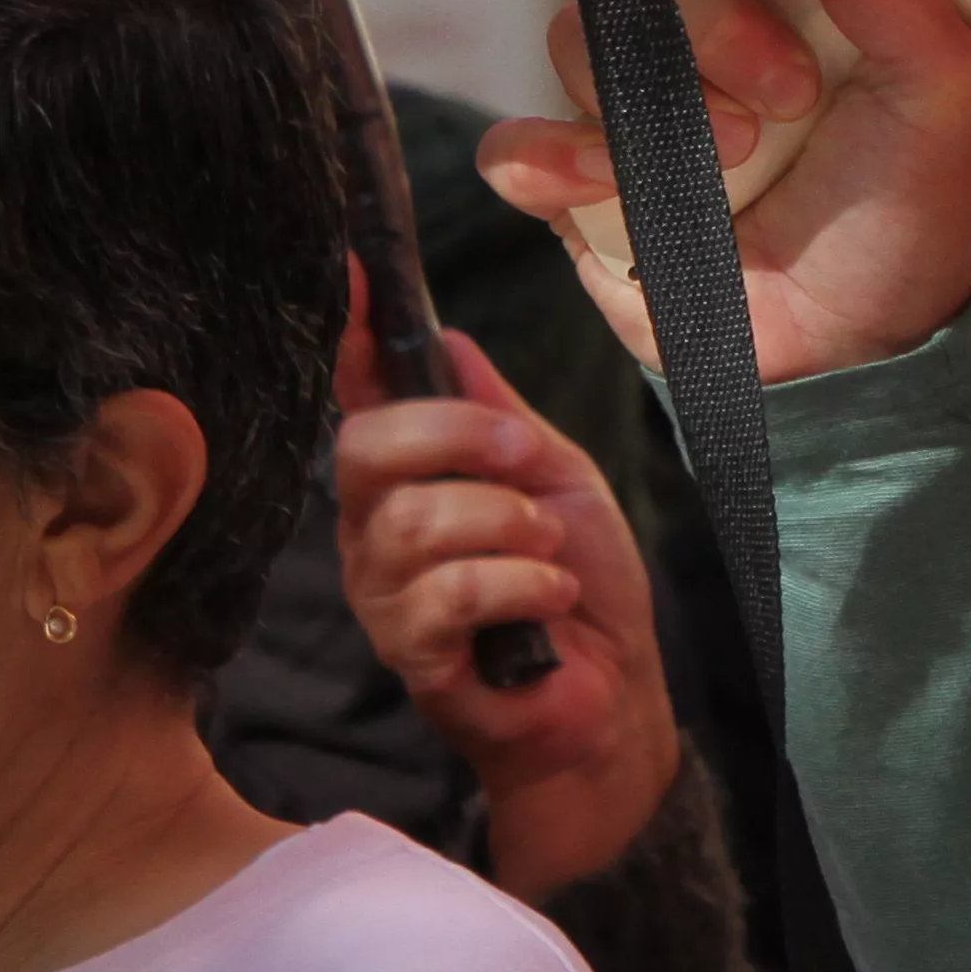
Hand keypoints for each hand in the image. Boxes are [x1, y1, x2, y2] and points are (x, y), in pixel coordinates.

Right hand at [331, 310, 680, 897]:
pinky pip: (446, 594)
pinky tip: (548, 600)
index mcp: (409, 478)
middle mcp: (376, 530)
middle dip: (458, 437)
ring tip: (549, 552)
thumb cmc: (582, 589)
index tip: (361, 273)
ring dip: (506, 525)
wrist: (613, 697)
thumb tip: (449, 337)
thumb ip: (499, 415)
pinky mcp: (409, 655)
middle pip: (365, 447)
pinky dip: (519, 583)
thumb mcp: (557, 478)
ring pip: (412, 522)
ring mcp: (384, 595)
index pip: (360, 396)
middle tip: (525, 460)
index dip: (357, 336)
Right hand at [476, 0, 970, 383]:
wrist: (853, 350)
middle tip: (787, 97)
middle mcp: (709, 22)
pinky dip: (556, 160)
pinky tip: (617, 189)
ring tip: (735, 161)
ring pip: (577, 30)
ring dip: (652, 98)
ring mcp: (633, 97)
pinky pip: (516, 138)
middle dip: (716, 20)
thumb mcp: (937, 81)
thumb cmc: (900, 210)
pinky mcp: (576, 179)